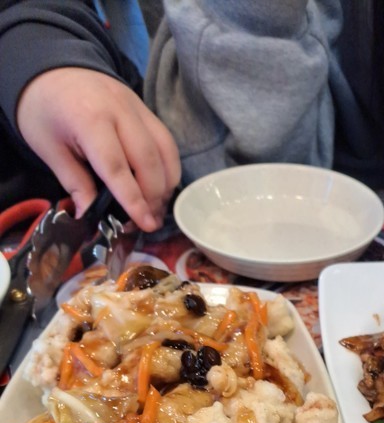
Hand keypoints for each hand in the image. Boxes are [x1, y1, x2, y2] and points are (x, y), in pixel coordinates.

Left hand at [16, 68, 180, 232]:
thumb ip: (74, 183)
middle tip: (149, 222)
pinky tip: (161, 187)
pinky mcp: (146, 110)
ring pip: (165, 152)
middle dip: (152, 197)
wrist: (54, 68)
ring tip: (157, 208)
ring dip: (165, 185)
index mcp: (89, 119)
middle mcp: (120, 111)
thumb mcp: (49, 148)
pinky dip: (169, 168)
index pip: (117, 167)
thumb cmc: (46, 110)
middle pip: (148, 161)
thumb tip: (89, 219)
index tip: (144, 224)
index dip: (133, 199)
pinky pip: (166, 143)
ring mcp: (137, 108)